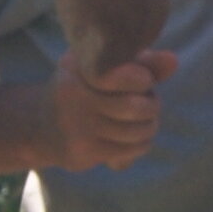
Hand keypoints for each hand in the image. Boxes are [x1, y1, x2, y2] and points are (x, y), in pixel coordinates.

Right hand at [46, 47, 176, 170]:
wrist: (39, 127)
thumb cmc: (83, 90)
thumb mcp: (103, 68)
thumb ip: (140, 62)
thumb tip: (173, 60)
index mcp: (79, 66)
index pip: (128, 75)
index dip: (144, 80)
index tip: (142, 80)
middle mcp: (73, 93)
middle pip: (137, 107)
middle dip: (152, 106)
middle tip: (148, 104)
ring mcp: (76, 125)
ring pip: (137, 131)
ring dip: (149, 127)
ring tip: (143, 122)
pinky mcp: (82, 151)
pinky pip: (129, 149)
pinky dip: (140, 144)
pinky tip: (133, 138)